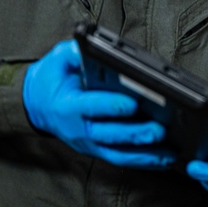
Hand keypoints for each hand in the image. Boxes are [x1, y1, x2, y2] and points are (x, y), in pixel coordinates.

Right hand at [23, 39, 172, 168]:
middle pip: (109, 135)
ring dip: (145, 155)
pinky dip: (144, 160)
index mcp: (67, 105)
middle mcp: (79, 129)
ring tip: (170, 153)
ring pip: (118, 153)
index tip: (134, 104)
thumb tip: (94, 45)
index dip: (112, 106)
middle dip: (136, 133)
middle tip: (160, 130)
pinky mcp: (98, 149)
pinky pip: (122, 158)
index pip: (91, 107)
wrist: (38, 105)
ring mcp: (89, 143)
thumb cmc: (52, 79)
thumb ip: (75, 53)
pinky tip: (165, 159)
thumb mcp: (58, 59)